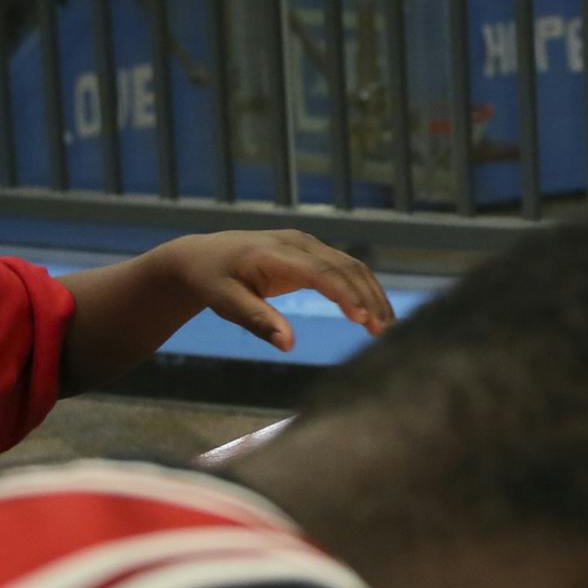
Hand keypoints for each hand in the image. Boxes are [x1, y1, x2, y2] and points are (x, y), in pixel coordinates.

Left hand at [158, 229, 392, 351]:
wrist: (201, 256)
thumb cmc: (212, 280)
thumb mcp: (226, 304)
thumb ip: (258, 321)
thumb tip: (288, 345)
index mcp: (275, 253)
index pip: (321, 272)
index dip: (345, 294)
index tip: (363, 319)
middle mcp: (298, 243)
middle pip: (346, 267)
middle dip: (368, 299)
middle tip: (384, 332)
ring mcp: (308, 245)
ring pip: (353, 266)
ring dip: (372, 295)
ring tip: (386, 327)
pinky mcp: (313, 253)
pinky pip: (346, 268)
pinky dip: (364, 289)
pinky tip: (373, 313)